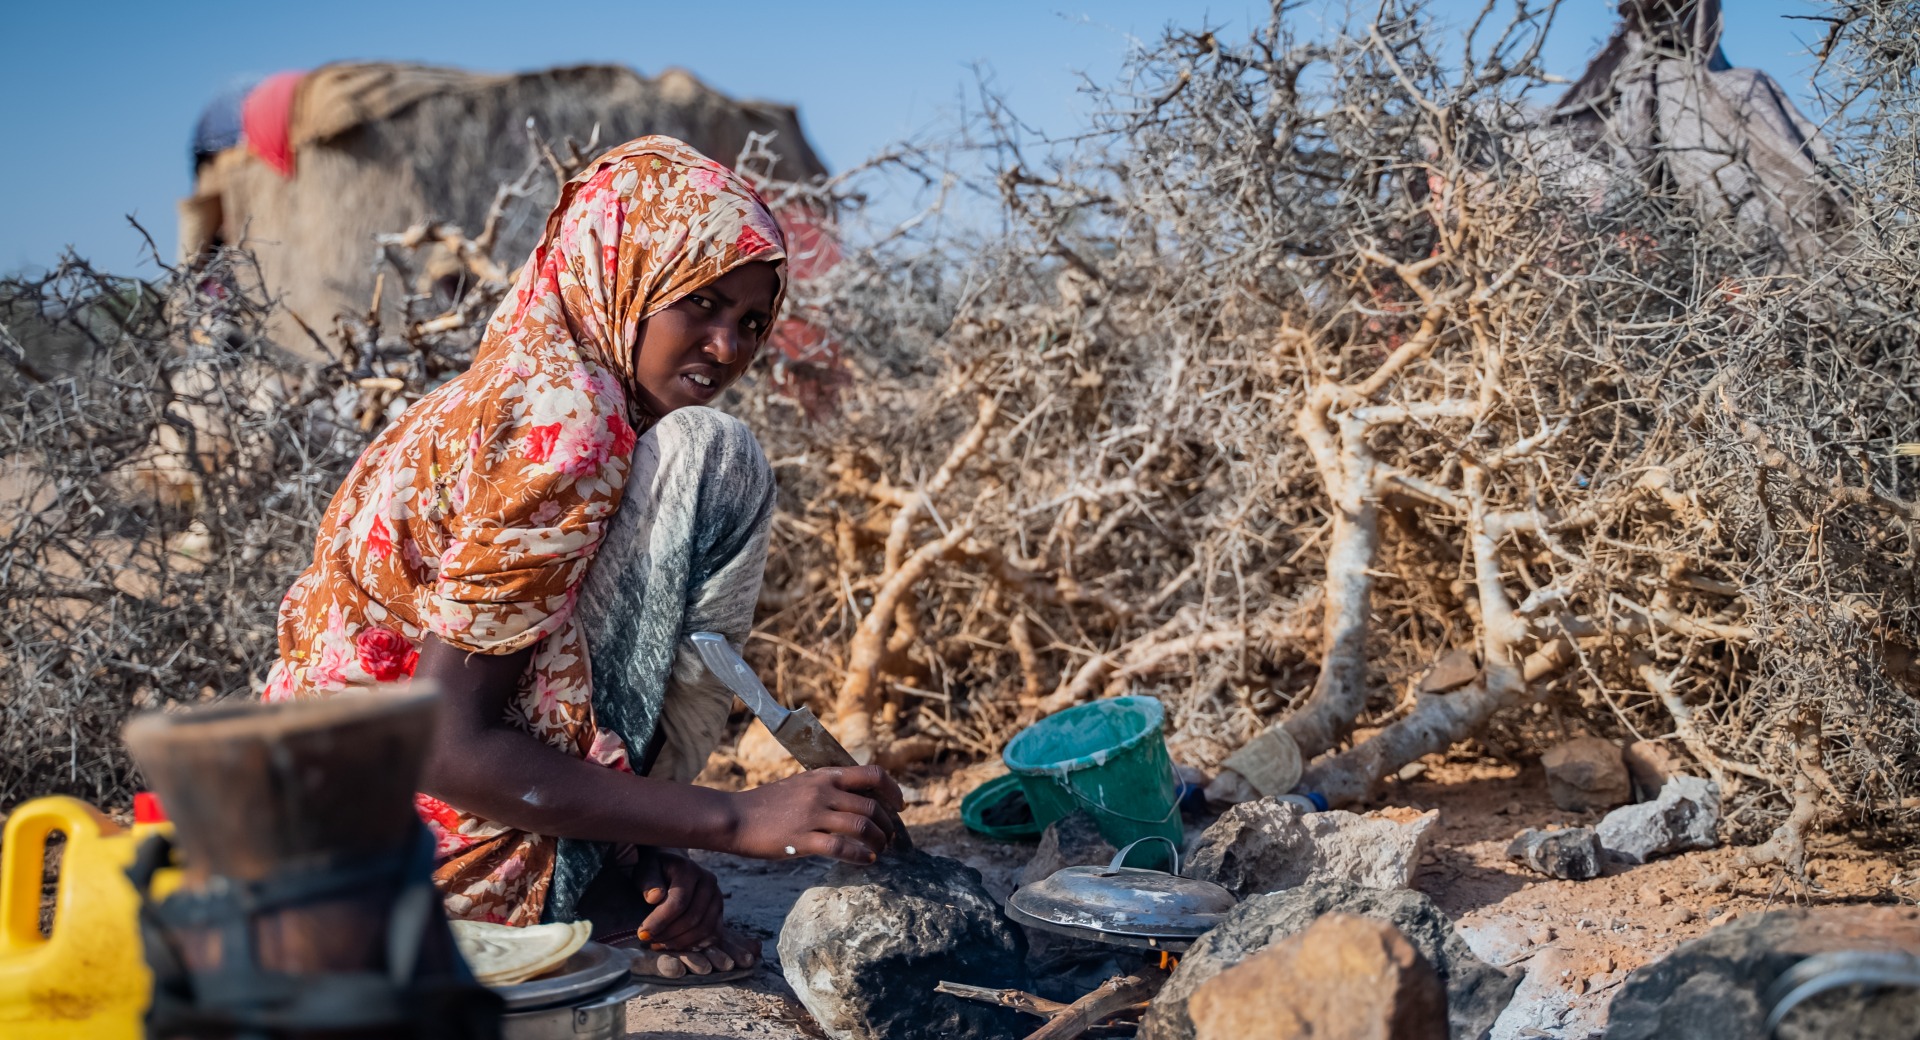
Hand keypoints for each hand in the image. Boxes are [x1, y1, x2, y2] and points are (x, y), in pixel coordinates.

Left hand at [632, 850, 724, 951]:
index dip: (660, 921)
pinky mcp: (719, 911)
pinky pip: (713, 934)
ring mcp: (717, 897)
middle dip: (668, 935)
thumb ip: (648, 881)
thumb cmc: (655, 870)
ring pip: (705, 929)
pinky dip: (694, 945)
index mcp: (689, 869)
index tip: (642, 933)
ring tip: (659, 944)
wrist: (672, 867)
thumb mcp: (646, 869)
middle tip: (648, 941)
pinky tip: (674, 945)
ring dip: (680, 942)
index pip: (679, 902)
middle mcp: (708, 881)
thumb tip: (654, 897)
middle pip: (693, 918)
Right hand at [722, 765, 905, 863]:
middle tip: (889, 837)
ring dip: (878, 841)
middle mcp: (823, 791)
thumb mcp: (802, 784)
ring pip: (862, 826)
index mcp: (824, 776)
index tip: (900, 806)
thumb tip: (858, 802)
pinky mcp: (803, 839)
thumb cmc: (767, 804)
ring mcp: (813, 815)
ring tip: (879, 850)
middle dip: (887, 825)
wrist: (735, 817)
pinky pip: (841, 847)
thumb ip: (828, 789)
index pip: (872, 774)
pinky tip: (866, 860)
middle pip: (872, 806)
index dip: (893, 790)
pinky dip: (860, 855)